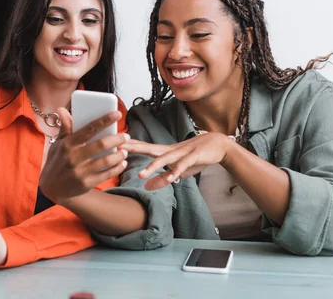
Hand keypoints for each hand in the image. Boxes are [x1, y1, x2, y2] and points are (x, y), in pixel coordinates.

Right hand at [39, 108, 129, 205]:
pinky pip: (107, 174)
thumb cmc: (57, 161)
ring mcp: (80, 171)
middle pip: (101, 144)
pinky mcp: (87, 183)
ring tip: (124, 151)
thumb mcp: (58, 144)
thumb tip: (62, 109)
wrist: (53, 188)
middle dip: (117, 139)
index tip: (117, 114)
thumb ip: (65, 128)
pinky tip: (122, 163)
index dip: (105, 120)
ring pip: (107, 160)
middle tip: (126, 136)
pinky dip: (117, 168)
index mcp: (68, 144)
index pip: (89, 129)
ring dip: (119, 155)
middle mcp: (74, 157)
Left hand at [121, 132, 235, 189]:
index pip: (144, 148)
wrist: (219, 145)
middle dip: (133, 148)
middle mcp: (171, 150)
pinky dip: (177, 171)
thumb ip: (162, 178)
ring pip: (165, 159)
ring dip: (152, 167)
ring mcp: (182, 152)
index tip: (113, 145)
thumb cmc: (196, 156)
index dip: (129, 147)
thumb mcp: (178, 170)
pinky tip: (171, 178)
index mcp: (165, 152)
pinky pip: (183, 165)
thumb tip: (146, 187)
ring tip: (141, 174)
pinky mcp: (194, 157)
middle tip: (118, 149)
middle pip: (149, 148)